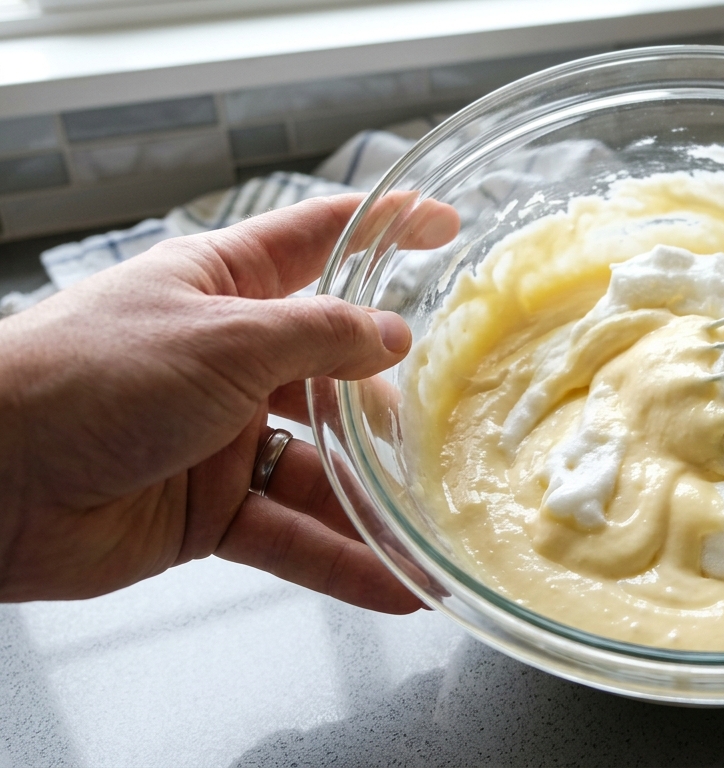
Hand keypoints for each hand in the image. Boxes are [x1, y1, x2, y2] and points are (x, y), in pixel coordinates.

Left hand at [0, 194, 459, 608]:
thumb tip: (394, 339)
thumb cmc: (92, 375)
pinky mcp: (208, 511)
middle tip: (453, 428)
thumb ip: (321, 337)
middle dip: (392, 405)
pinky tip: (398, 587)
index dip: (382, 229)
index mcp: (224, 286)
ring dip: (376, 505)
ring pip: (322, 469)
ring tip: (439, 531)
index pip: (316, 242)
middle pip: (334, 375)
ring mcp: (219, 438)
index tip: (444, 225)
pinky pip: (291, 535)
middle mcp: (229, 358)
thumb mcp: (226, 338)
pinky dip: (341, 562)